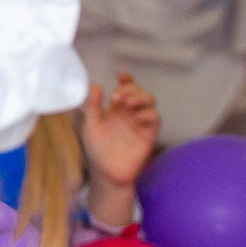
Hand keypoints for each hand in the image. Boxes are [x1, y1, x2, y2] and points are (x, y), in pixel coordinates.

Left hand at [79, 73, 159, 225]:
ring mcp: (140, 122)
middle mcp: (130, 113)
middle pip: (139, 92)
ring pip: (150, 102)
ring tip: (128, 103)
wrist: (107, 172)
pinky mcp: (149, 133)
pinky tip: (138, 116)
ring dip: (140, 98)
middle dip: (131, 90)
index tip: (121, 74)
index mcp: (116, 109)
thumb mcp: (90, 125)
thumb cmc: (97, 150)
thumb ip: (93, 106)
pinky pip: (155, 118)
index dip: (126, 80)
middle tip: (118, 97)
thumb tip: (96, 85)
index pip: (125, 89)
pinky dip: (149, 113)